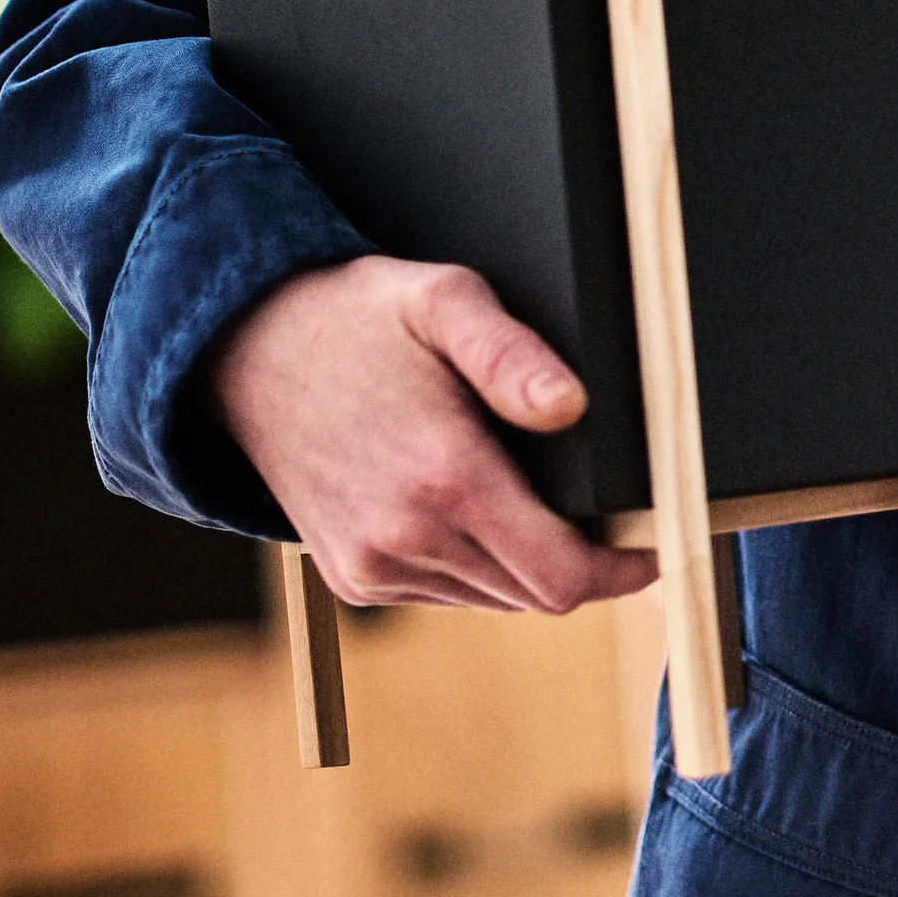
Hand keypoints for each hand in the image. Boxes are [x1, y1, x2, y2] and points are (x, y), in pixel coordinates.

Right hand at [212, 255, 655, 614]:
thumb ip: (513, 354)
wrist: (243, 351)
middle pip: (539, 595)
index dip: (623, 570)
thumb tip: (572, 408)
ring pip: (497, 599)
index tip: (654, 545)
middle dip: (585, 562)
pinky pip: (449, 592)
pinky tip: (471, 506)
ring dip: (530, 564)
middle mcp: (405, 536)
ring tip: (530, 496)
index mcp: (444, 476)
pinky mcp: (353, 578)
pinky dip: (479, 565)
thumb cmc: (356, 317)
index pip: (563, 576)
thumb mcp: (442, 298)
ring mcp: (374, 565)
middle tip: (607, 513)